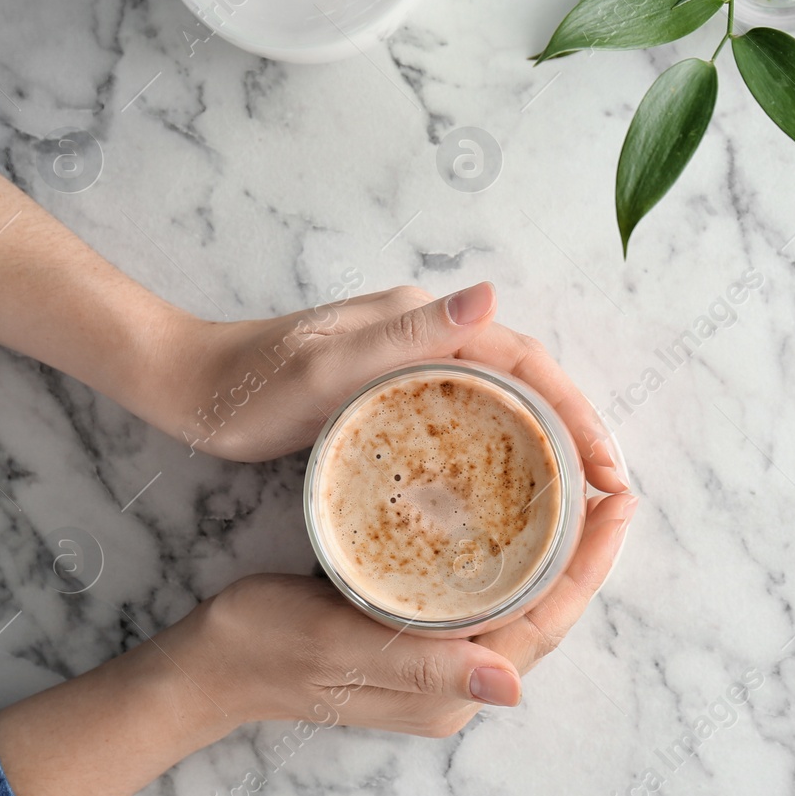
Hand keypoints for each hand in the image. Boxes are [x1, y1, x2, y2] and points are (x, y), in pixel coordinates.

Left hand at [161, 281, 627, 490]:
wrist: (183, 386)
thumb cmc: (247, 387)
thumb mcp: (327, 368)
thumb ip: (406, 336)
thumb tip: (489, 297)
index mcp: (422, 320)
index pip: (524, 361)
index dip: (575, 412)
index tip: (608, 468)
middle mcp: (426, 332)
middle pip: (525, 378)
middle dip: (577, 430)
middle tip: (611, 493)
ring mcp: (410, 360)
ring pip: (502, 397)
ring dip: (549, 439)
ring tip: (581, 497)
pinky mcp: (391, 388)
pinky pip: (471, 414)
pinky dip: (507, 445)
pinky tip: (513, 486)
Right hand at [183, 492, 637, 736]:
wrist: (210, 666)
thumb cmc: (268, 648)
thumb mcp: (343, 650)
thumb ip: (428, 670)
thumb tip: (512, 688)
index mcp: (451, 690)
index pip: (546, 621)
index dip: (589, 564)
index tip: (619, 502)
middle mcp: (458, 683)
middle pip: (545, 612)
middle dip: (585, 553)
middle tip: (610, 485)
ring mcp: (440, 665)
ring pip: (520, 604)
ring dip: (555, 553)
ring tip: (579, 493)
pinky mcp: (419, 641)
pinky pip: (486, 598)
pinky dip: (512, 557)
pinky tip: (517, 518)